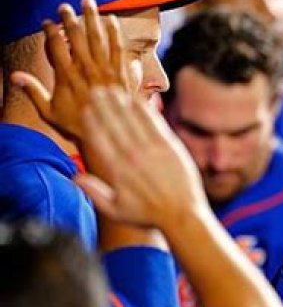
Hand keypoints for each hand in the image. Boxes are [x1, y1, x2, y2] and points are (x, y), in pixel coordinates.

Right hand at [11, 0, 128, 139]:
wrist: (108, 135)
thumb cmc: (76, 125)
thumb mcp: (49, 112)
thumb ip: (33, 91)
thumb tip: (16, 76)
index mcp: (66, 77)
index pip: (55, 47)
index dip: (50, 32)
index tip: (46, 22)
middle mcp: (86, 70)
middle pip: (76, 37)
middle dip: (69, 19)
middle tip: (65, 5)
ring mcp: (105, 71)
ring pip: (98, 39)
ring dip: (92, 18)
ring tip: (88, 1)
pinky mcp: (121, 74)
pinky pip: (118, 49)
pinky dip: (115, 33)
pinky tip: (112, 20)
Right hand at [73, 86, 207, 230]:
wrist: (183, 215)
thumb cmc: (149, 215)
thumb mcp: (117, 210)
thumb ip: (95, 193)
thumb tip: (75, 177)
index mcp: (119, 172)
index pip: (100, 140)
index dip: (91, 122)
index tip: (85, 109)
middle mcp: (134, 158)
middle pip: (114, 125)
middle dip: (103, 106)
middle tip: (96, 91)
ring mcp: (154, 151)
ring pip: (133, 120)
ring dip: (121, 103)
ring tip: (112, 90)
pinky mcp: (171, 147)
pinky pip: (154, 123)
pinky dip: (145, 110)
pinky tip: (137, 99)